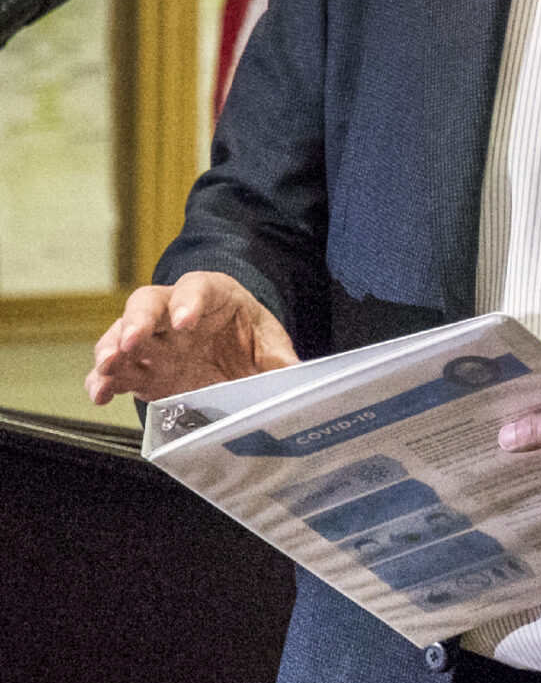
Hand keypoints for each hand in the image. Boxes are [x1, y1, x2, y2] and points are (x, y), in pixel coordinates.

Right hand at [89, 272, 297, 404]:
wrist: (233, 351)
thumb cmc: (248, 336)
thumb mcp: (270, 341)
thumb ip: (280, 358)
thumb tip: (298, 376)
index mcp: (210, 294)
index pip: (196, 288)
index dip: (188, 302)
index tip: (185, 322)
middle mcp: (173, 311)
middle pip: (147, 304)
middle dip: (137, 322)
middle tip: (132, 343)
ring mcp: (152, 339)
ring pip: (122, 334)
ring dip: (112, 350)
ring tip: (107, 369)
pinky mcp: (140, 367)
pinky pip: (117, 370)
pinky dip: (104, 381)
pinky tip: (100, 393)